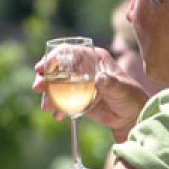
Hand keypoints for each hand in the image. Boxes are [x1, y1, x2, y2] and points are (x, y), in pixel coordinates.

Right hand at [34, 47, 148, 142]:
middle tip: (38, 88)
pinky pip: (61, 101)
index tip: (42, 67)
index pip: (68, 52)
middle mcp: (82, 68)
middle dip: (44, 77)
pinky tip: (58, 116)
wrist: (130, 116)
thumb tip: (100, 78)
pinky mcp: (76, 98)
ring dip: (48, 95)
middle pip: (57, 68)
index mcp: (93, 58)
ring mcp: (77, 84)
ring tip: (47, 108)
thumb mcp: (122, 89)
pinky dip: (56, 108)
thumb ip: (111, 84)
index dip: (53, 57)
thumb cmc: (130, 97)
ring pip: (55, 85)